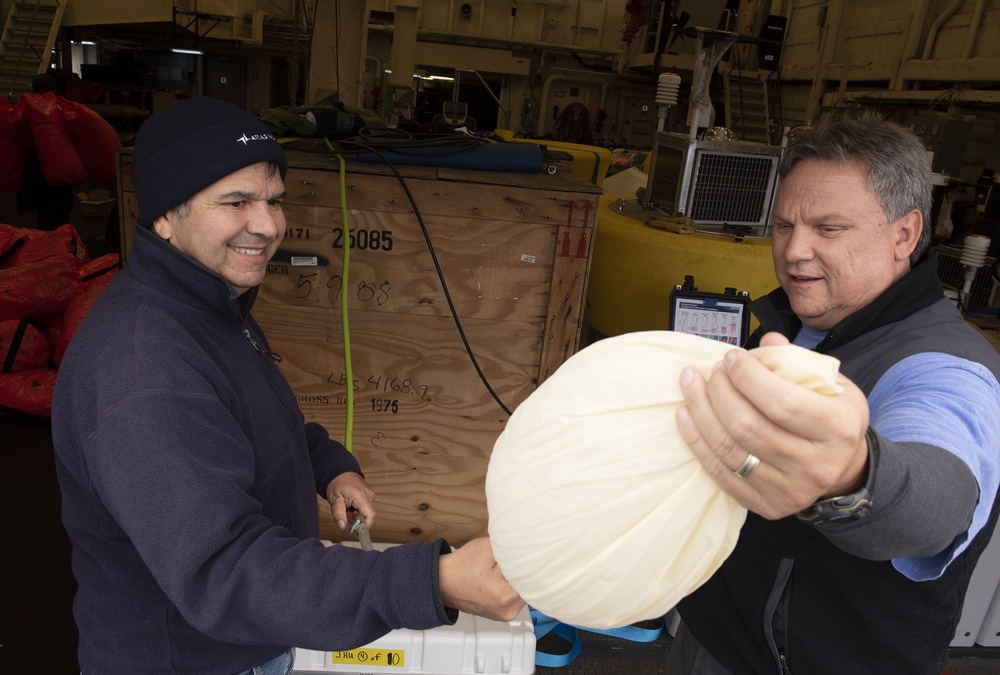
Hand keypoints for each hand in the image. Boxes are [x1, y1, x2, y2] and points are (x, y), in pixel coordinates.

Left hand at [325, 472, 375, 529]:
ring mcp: (370, 494)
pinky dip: (358, 509)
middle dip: (358, 520)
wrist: (339, 470)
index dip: (365, 525)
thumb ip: (338, 513)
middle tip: (346, 516)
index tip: (356, 530)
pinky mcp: (369, 494)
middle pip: (368, 515)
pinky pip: (366, 506)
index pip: (370, 515)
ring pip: (367, 511)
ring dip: (357, 514)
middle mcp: (369, 495)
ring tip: (347, 508)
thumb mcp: (335, 499)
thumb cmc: (337, 482)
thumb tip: (342, 527)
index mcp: (361, 495)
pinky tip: (350, 505)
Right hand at [438, 537, 524, 621]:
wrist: (442, 582)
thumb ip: (510, 547)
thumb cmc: (460, 567)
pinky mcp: (502, 614)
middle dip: (526, 571)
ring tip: (506, 569)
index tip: (529, 553)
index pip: (534, 578)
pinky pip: (516, 599)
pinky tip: (504, 578)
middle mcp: (507, 610)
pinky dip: (514, 587)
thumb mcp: (486, 548)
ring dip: (520, 580)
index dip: (532, 563)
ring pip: (525, 593)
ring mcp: (505, 614)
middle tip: (516, 558)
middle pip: (531, 587)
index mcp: (505, 595)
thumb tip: (529, 545)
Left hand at [676, 332, 870, 519]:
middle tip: (711, 371)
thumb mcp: (832, 386)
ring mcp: (788, 489)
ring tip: (690, 385)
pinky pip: (720, 472)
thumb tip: (767, 341)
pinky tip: (685, 416)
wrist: (842, 471)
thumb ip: (798, 362)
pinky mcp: (765, 504)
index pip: (782, 403)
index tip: (732, 358)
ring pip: (729, 449)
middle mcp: (814, 464)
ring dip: (701, 413)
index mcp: (836, 429)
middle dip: (720, 392)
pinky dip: (697, 442)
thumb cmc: (832, 420)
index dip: (749, 378)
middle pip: (748, 427)